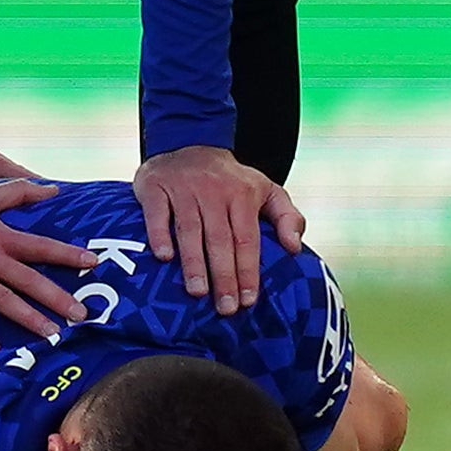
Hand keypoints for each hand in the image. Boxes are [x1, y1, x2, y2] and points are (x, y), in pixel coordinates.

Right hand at [0, 180, 95, 353]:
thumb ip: (20, 193)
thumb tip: (53, 189)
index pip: (40, 247)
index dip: (67, 255)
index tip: (91, 263)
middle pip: (28, 280)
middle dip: (57, 298)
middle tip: (81, 315)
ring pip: (3, 300)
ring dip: (28, 319)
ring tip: (51, 334)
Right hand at [134, 145, 305, 313]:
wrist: (189, 141)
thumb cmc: (231, 180)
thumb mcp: (266, 190)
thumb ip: (287, 217)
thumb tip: (295, 248)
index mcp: (243, 194)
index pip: (247, 238)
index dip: (248, 271)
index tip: (248, 301)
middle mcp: (214, 191)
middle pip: (220, 239)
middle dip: (224, 276)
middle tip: (226, 308)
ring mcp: (183, 188)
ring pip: (190, 229)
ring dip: (194, 262)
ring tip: (198, 292)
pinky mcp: (155, 186)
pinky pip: (157, 213)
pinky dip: (159, 234)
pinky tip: (164, 257)